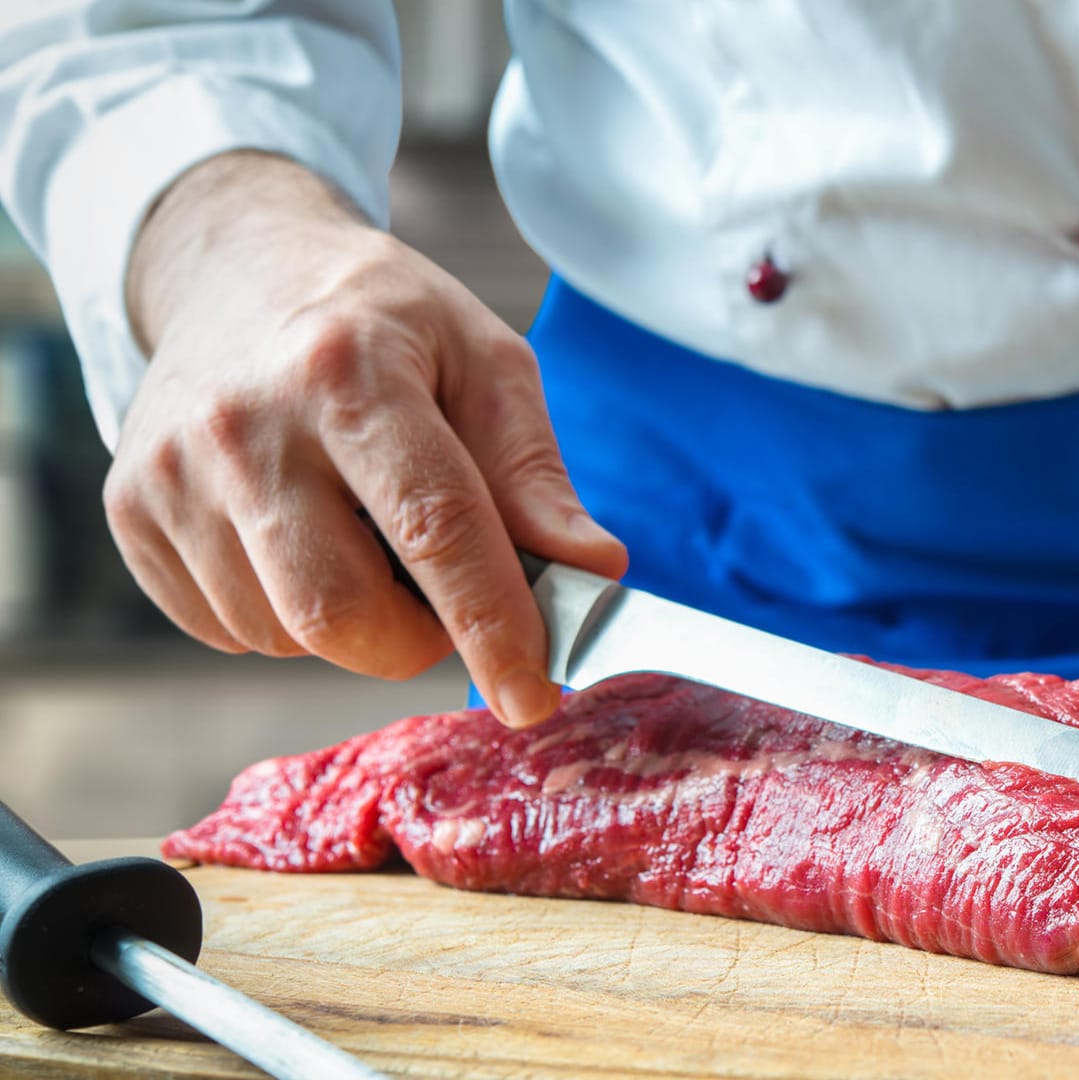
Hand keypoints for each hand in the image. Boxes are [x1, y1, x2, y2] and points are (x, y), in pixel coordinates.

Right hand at [110, 151, 626, 727]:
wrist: (235, 268)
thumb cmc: (383, 322)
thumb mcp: (484, 362)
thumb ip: (535, 475)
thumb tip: (594, 570)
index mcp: (349, 372)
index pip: (433, 529)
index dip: (492, 626)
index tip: (535, 695)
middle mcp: (243, 426)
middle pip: (340, 610)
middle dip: (418, 640)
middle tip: (448, 594)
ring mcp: (169, 474)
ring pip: (283, 635)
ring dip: (355, 625)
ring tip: (366, 537)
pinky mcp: (129, 514)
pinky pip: (228, 630)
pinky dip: (288, 617)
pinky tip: (304, 538)